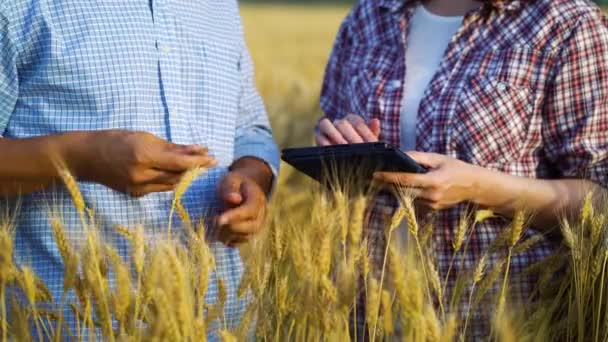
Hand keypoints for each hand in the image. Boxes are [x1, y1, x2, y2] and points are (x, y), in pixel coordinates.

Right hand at [78, 130, 215, 196]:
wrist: (86, 157)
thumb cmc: (115, 140)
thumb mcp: (144, 136)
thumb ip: (172, 146)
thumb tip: (197, 149)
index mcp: (144, 156)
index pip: (179, 163)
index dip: (198, 162)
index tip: (212, 158)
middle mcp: (142, 175)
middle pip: (178, 176)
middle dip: (195, 169)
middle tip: (208, 161)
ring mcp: (137, 188)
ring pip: (171, 184)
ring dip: (185, 176)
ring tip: (196, 165)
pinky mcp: (135, 194)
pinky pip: (160, 188)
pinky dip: (171, 180)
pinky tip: (177, 172)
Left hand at [216, 169, 266, 246]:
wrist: (244, 190)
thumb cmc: (234, 184)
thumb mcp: (230, 180)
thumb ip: (230, 188)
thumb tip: (234, 199)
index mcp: (258, 199)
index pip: (249, 210)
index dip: (234, 216)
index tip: (217, 220)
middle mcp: (261, 216)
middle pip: (248, 227)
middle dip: (228, 226)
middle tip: (211, 219)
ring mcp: (256, 227)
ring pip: (242, 237)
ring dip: (225, 233)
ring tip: (212, 223)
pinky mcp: (248, 235)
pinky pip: (237, 243)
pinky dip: (225, 239)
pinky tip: (216, 230)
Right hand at [316, 114, 380, 145]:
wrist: (349, 161)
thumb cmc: (361, 150)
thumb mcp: (369, 143)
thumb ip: (372, 132)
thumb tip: (375, 121)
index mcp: (353, 119)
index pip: (358, 123)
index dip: (365, 133)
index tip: (371, 144)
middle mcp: (339, 121)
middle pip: (342, 124)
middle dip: (350, 136)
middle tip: (358, 147)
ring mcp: (327, 128)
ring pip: (325, 124)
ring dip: (335, 135)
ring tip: (343, 146)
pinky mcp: (319, 137)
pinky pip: (319, 136)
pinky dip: (324, 143)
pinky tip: (332, 151)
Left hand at [374, 152, 479, 210]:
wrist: (474, 186)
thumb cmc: (456, 168)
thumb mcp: (438, 158)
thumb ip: (418, 157)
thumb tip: (401, 155)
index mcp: (434, 181)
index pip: (406, 180)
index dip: (389, 177)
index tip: (375, 174)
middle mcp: (432, 196)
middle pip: (403, 191)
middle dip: (387, 185)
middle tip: (372, 178)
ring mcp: (432, 205)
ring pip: (407, 199)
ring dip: (395, 191)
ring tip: (382, 183)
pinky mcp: (432, 210)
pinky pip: (414, 203)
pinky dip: (407, 196)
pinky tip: (400, 189)